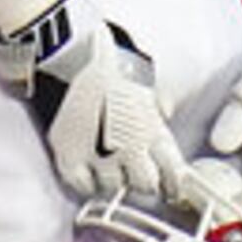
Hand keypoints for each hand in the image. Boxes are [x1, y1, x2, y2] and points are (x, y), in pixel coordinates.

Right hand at [0, 0, 193, 205]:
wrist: (68, 53)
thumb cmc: (110, 58)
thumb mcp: (146, 78)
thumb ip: (158, 102)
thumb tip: (167, 113)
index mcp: (154, 131)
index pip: (174, 174)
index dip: (173, 184)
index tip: (172, 187)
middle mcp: (130, 149)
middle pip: (145, 187)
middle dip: (145, 184)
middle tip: (138, 177)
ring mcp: (97, 155)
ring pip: (113, 188)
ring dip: (114, 182)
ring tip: (109, 169)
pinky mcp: (67, 155)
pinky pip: (81, 186)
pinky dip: (86, 183)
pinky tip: (88, 173)